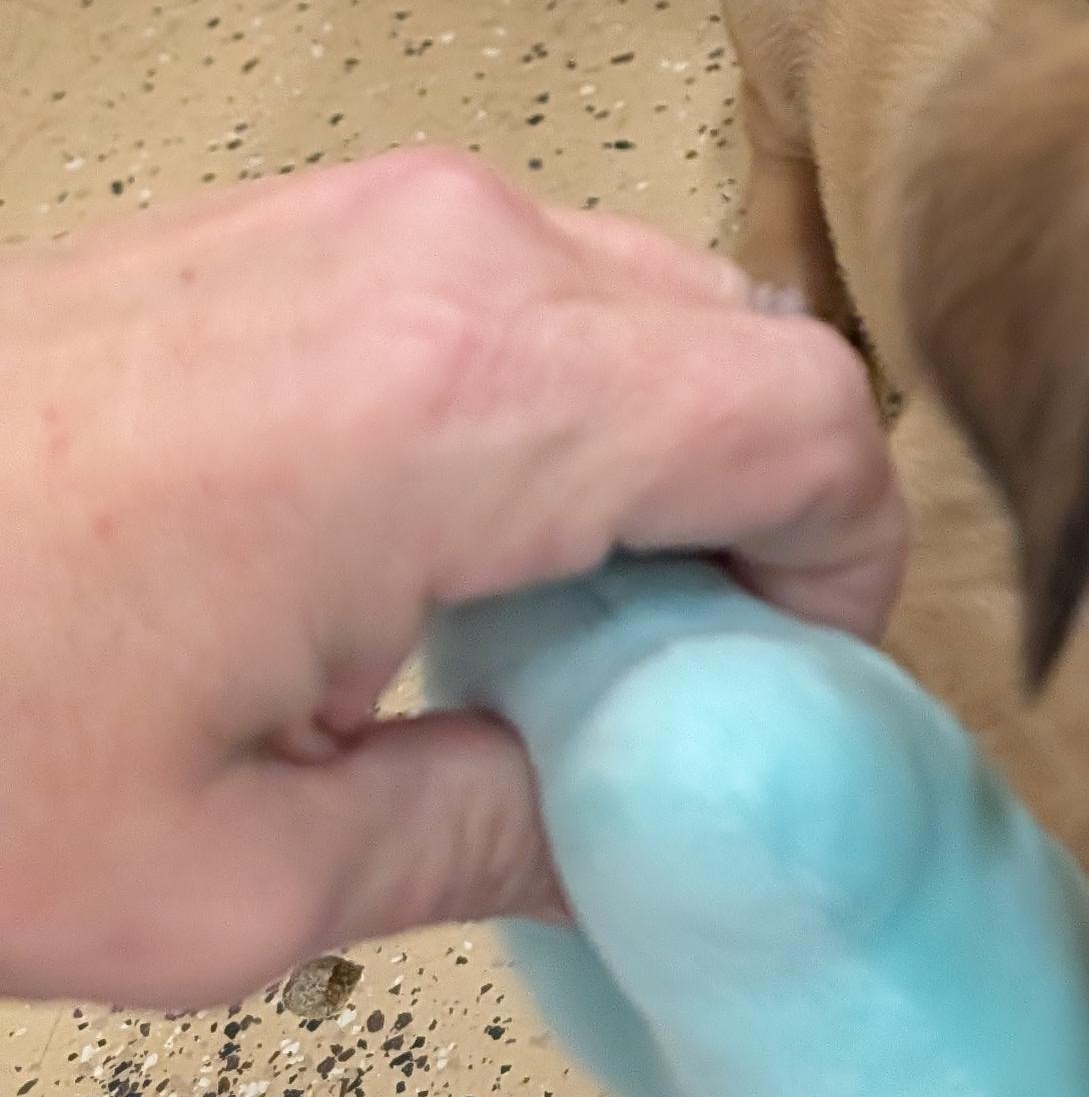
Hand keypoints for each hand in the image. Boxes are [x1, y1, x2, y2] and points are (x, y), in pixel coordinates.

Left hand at [0, 152, 903, 1012]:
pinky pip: (512, 289)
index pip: (814, 421)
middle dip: (755, 523)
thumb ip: (500, 839)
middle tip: (672, 695)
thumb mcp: (234, 880)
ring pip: (637, 308)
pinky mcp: (287, 224)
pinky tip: (429, 564)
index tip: (779, 699)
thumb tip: (631, 828)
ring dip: (647, 463)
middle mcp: (444, 255)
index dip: (846, 576)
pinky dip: (541, 413)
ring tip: (538, 638)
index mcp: (472, 394)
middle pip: (747, 346)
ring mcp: (359, 215)